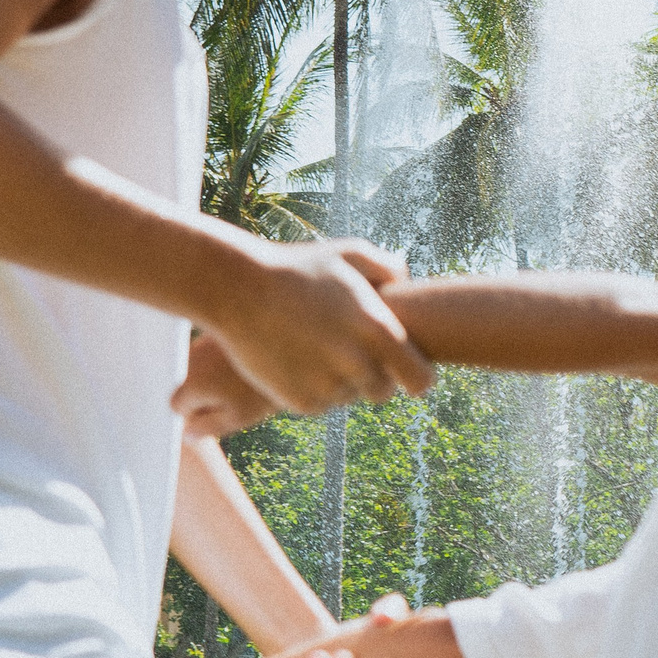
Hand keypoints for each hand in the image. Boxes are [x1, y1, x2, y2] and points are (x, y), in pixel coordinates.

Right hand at [173, 335, 277, 438]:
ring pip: (197, 366)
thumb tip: (188, 434)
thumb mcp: (237, 418)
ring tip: (240, 378)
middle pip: (186, 384)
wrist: (292, 353)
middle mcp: (191, 360)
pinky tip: (242, 362)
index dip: (195, 414)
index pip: (177, 406)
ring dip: (210, 374)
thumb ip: (207, 428)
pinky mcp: (215, 331)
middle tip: (231, 396)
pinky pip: (209, 350)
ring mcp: (202, 341)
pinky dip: (220, 357)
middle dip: (201, 393)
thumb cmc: (263, 391)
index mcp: (193, 385)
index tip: (216, 412)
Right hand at [204, 240, 433, 415]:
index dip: (417, 377)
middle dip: (374, 378)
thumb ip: (386, 265)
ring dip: (339, 380)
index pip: (420, 379)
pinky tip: (296, 358)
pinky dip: (312, 388)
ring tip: (316, 347)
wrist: (237, 289)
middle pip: (382, 392)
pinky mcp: (300, 401)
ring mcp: (327, 385)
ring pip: (348, 397)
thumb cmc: (295, 267)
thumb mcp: (345, 253)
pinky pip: (319, 403)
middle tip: (351, 355)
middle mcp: (356, 363)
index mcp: (377, 329)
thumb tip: (406, 277)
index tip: (407, 373)